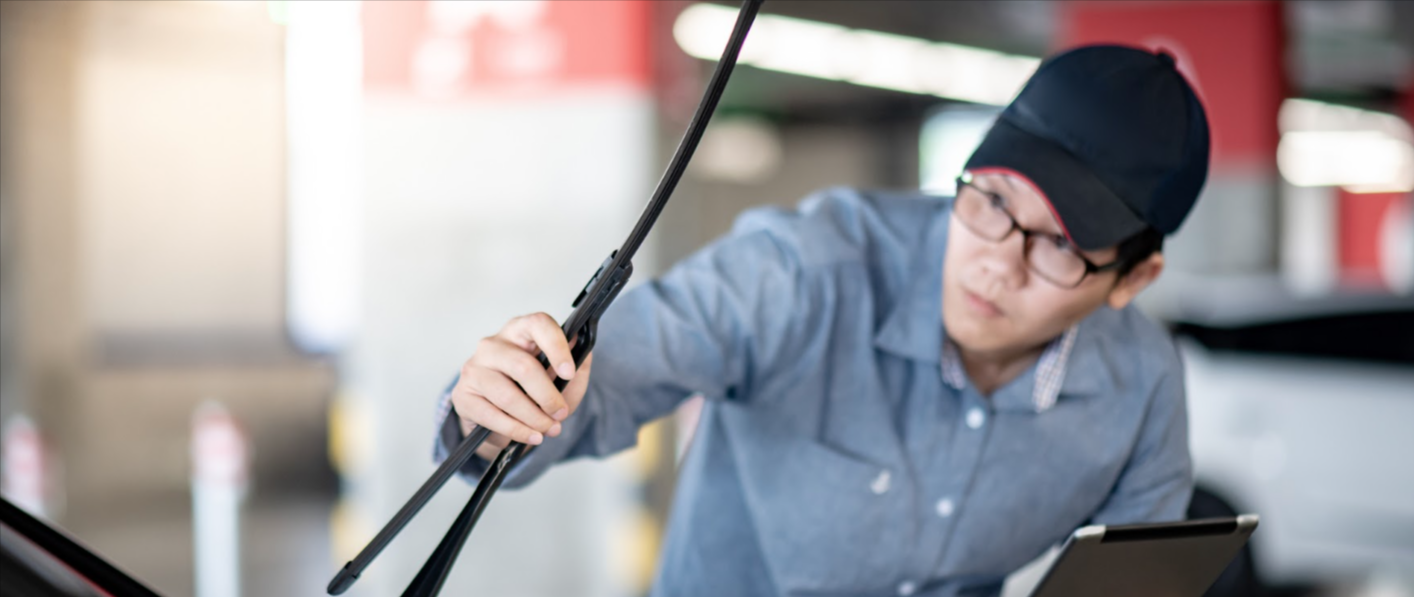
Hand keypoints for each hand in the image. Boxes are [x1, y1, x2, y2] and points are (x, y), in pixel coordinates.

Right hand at [451, 313, 593, 460]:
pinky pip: (491, 415)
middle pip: (523, 366)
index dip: (556, 346)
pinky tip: (531, 436)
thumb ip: (578, 364)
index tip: (570, 372)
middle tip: (561, 414)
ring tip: (549, 429)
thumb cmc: (536, 392)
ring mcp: (474, 368)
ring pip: (507, 394)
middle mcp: (493, 344)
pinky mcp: (463, 395)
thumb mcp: (564, 379)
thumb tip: (583, 348)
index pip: (538, 324)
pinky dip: (516, 430)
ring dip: (533, 417)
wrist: (503, 420)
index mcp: (520, 330)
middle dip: (547, 396)